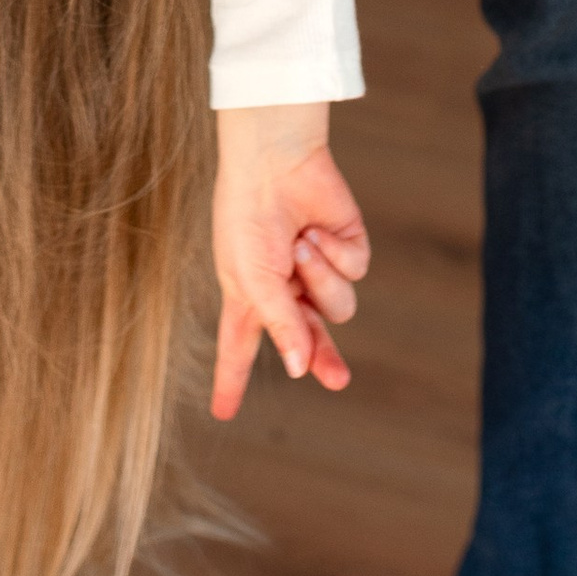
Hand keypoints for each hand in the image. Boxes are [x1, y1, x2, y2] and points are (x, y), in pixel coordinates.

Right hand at [209, 103, 370, 419]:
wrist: (274, 163)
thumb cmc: (248, 218)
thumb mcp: (252, 280)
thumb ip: (280, 327)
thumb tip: (302, 370)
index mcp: (248, 297)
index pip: (238, 348)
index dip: (231, 380)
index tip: (223, 412)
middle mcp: (283, 288)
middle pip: (309, 341)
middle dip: (325, 359)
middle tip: (338, 379)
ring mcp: (315, 269)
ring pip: (338, 308)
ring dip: (319, 280)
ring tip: (300, 246)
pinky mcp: (345, 248)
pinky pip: (353, 273)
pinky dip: (334, 255)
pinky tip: (317, 230)